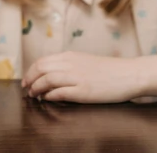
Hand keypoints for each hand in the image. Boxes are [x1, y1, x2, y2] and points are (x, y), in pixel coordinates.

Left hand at [22, 51, 143, 102]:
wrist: (130, 74)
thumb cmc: (109, 70)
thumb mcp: (85, 61)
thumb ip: (69, 65)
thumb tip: (51, 73)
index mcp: (70, 56)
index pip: (42, 61)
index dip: (31, 71)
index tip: (27, 80)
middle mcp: (71, 64)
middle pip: (41, 69)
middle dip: (30, 79)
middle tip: (27, 89)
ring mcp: (77, 77)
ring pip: (47, 79)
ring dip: (37, 88)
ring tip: (34, 95)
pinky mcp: (84, 91)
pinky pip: (60, 93)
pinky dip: (50, 96)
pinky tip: (47, 99)